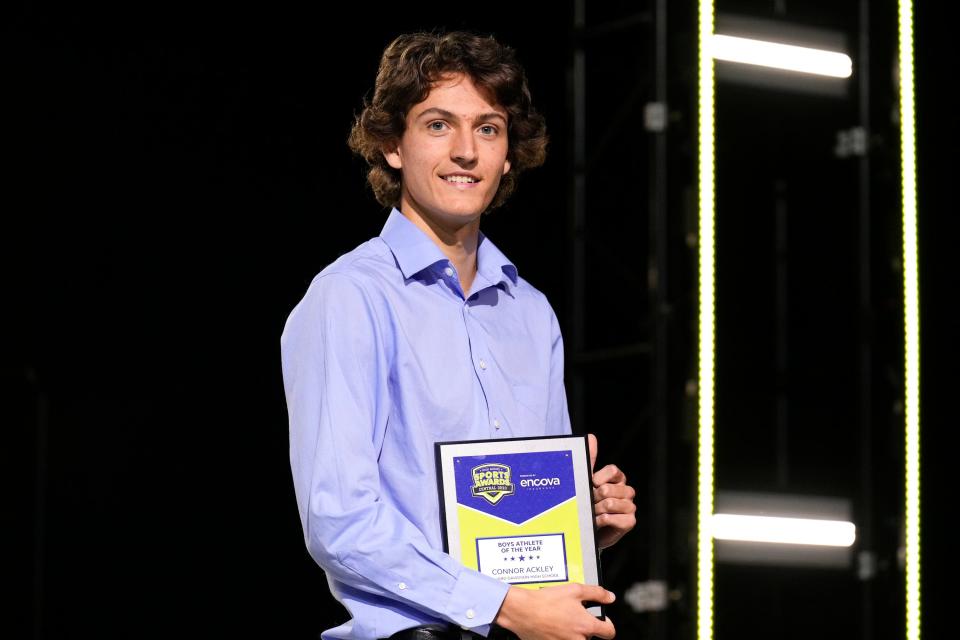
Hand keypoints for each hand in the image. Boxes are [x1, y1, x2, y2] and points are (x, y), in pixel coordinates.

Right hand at [494, 583, 615, 639]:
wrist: (522, 611)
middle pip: (590, 637)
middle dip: (585, 628)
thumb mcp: (575, 590)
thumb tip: (610, 597)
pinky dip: (559, 636)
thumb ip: (596, 593)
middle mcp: (577, 639)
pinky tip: (552, 626)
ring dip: (573, 633)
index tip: (603, 622)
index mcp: (586, 625)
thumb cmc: (546, 601)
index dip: (608, 626)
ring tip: (561, 620)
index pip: (609, 633)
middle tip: (573, 615)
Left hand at [588, 433, 635, 548]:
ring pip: (612, 503)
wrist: (587, 529)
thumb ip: (590, 459)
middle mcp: (626, 491)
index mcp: (617, 478)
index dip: (599, 478)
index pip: (613, 470)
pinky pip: (618, 519)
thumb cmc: (587, 503)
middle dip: (595, 497)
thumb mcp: (586, 480)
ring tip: (592, 513)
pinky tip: (598, 522)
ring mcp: (630, 506)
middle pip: (610, 488)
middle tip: (589, 502)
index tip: (591, 484)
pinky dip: (604, 521)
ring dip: (597, 510)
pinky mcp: (630, 522)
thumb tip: (590, 437)